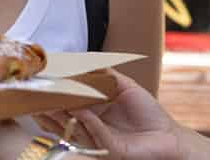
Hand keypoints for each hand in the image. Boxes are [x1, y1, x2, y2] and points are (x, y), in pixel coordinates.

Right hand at [36, 70, 183, 159]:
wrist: (170, 136)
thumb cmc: (148, 113)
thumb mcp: (125, 86)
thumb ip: (105, 73)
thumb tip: (86, 58)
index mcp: (91, 114)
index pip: (65, 106)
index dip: (52, 97)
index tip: (40, 84)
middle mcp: (91, 128)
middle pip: (63, 118)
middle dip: (49, 107)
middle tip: (39, 94)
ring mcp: (98, 141)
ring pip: (74, 127)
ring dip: (63, 114)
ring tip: (52, 100)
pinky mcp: (110, 150)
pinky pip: (94, 134)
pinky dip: (87, 121)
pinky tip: (80, 110)